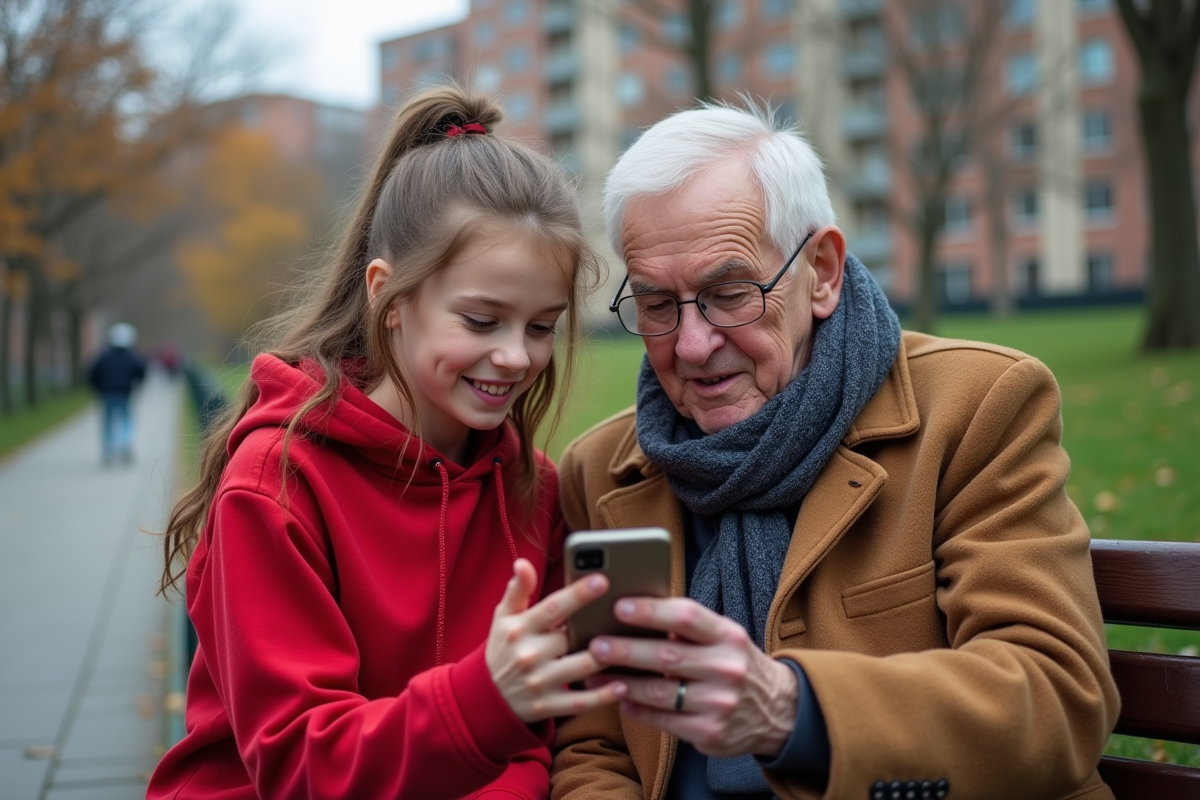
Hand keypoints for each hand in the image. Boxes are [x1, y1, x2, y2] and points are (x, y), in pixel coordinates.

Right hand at [486, 558, 626, 722]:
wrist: (484, 698)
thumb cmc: (503, 648)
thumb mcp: (503, 617)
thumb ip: (518, 590)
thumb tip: (523, 563)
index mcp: (520, 628)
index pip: (553, 608)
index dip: (578, 594)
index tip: (602, 579)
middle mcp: (529, 655)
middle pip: (573, 637)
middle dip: (598, 626)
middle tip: (629, 616)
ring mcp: (539, 683)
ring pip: (583, 667)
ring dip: (609, 657)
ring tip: (636, 645)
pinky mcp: (548, 707)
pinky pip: (581, 702)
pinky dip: (604, 695)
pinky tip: (624, 685)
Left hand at [585, 597, 796, 757]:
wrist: (778, 710)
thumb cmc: (736, 664)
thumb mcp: (725, 638)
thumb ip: (689, 627)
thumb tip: (636, 610)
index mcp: (728, 636)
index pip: (687, 617)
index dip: (651, 611)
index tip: (619, 606)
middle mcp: (726, 668)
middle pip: (668, 656)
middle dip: (626, 650)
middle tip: (595, 645)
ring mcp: (719, 703)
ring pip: (660, 692)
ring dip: (623, 684)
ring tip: (592, 676)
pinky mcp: (709, 733)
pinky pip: (663, 721)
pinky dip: (637, 710)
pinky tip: (619, 700)